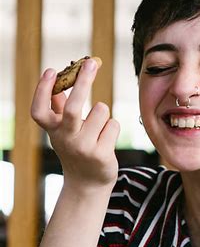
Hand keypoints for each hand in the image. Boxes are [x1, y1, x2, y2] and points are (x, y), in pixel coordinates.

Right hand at [31, 59, 119, 190]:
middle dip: (84, 82)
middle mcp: (65, 139)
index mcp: (53, 130)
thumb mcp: (63, 131)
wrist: (87, 184)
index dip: (42, 90)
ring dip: (103, 113)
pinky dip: (112, 127)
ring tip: (99, 127)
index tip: (50, 70)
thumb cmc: (76, 149)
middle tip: (92, 63)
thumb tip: (58, 84)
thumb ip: (59, 109)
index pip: (39, 110)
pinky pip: (113, 125)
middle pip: (73, 107)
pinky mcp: (101, 154)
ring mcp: (83, 148)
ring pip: (101, 110)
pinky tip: (106, 140)